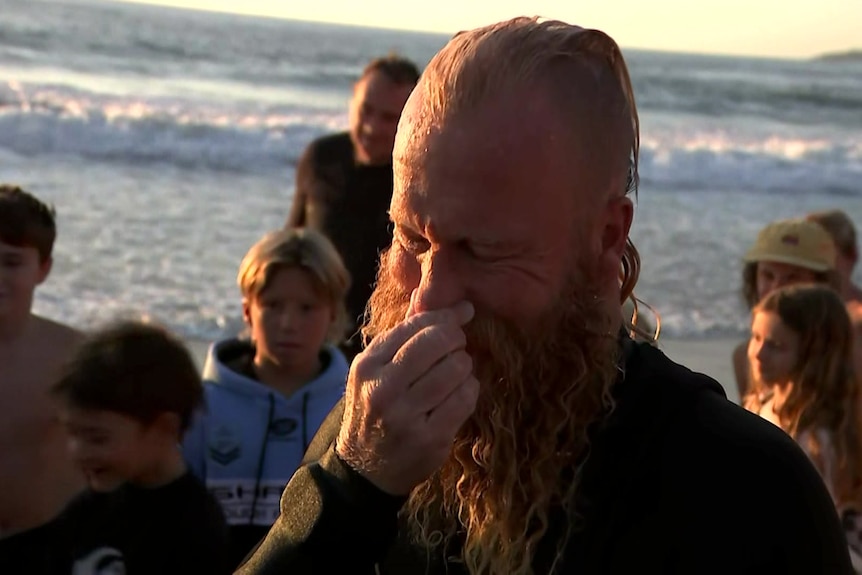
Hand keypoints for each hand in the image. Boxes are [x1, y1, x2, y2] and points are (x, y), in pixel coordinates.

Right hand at [335, 296, 478, 494]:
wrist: (364, 469)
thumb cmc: (374, 409)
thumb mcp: (375, 370)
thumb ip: (401, 333)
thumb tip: (425, 292)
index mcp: (367, 365)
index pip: (415, 325)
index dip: (446, 316)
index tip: (464, 313)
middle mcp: (383, 389)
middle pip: (438, 342)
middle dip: (456, 339)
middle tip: (458, 346)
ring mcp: (406, 416)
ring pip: (457, 369)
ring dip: (464, 367)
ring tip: (456, 373)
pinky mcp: (429, 439)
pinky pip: (465, 399)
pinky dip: (470, 391)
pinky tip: (459, 393)